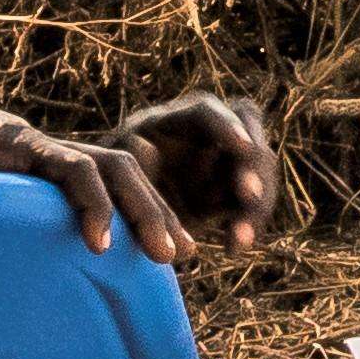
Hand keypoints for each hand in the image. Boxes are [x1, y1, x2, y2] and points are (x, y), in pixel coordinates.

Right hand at [0, 54, 184, 262]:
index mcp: (36, 174)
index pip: (106, 191)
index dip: (138, 220)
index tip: (160, 259)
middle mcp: (46, 156)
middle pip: (126, 179)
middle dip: (160, 217)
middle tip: (184, 257)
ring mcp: (36, 147)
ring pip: (116, 169)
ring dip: (147, 210)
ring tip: (164, 256)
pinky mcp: (17, 144)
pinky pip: (71, 168)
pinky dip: (93, 204)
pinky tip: (101, 241)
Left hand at [109, 90, 280, 252]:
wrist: (109, 224)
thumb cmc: (102, 191)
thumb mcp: (108, 172)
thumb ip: (128, 160)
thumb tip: (150, 151)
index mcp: (171, 122)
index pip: (205, 112)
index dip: (226, 125)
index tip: (241, 147)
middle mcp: (203, 138)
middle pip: (246, 139)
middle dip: (252, 167)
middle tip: (249, 196)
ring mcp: (220, 166)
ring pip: (257, 175)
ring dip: (255, 204)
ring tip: (240, 239)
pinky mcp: (228, 196)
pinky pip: (249, 207)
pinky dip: (246, 226)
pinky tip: (235, 247)